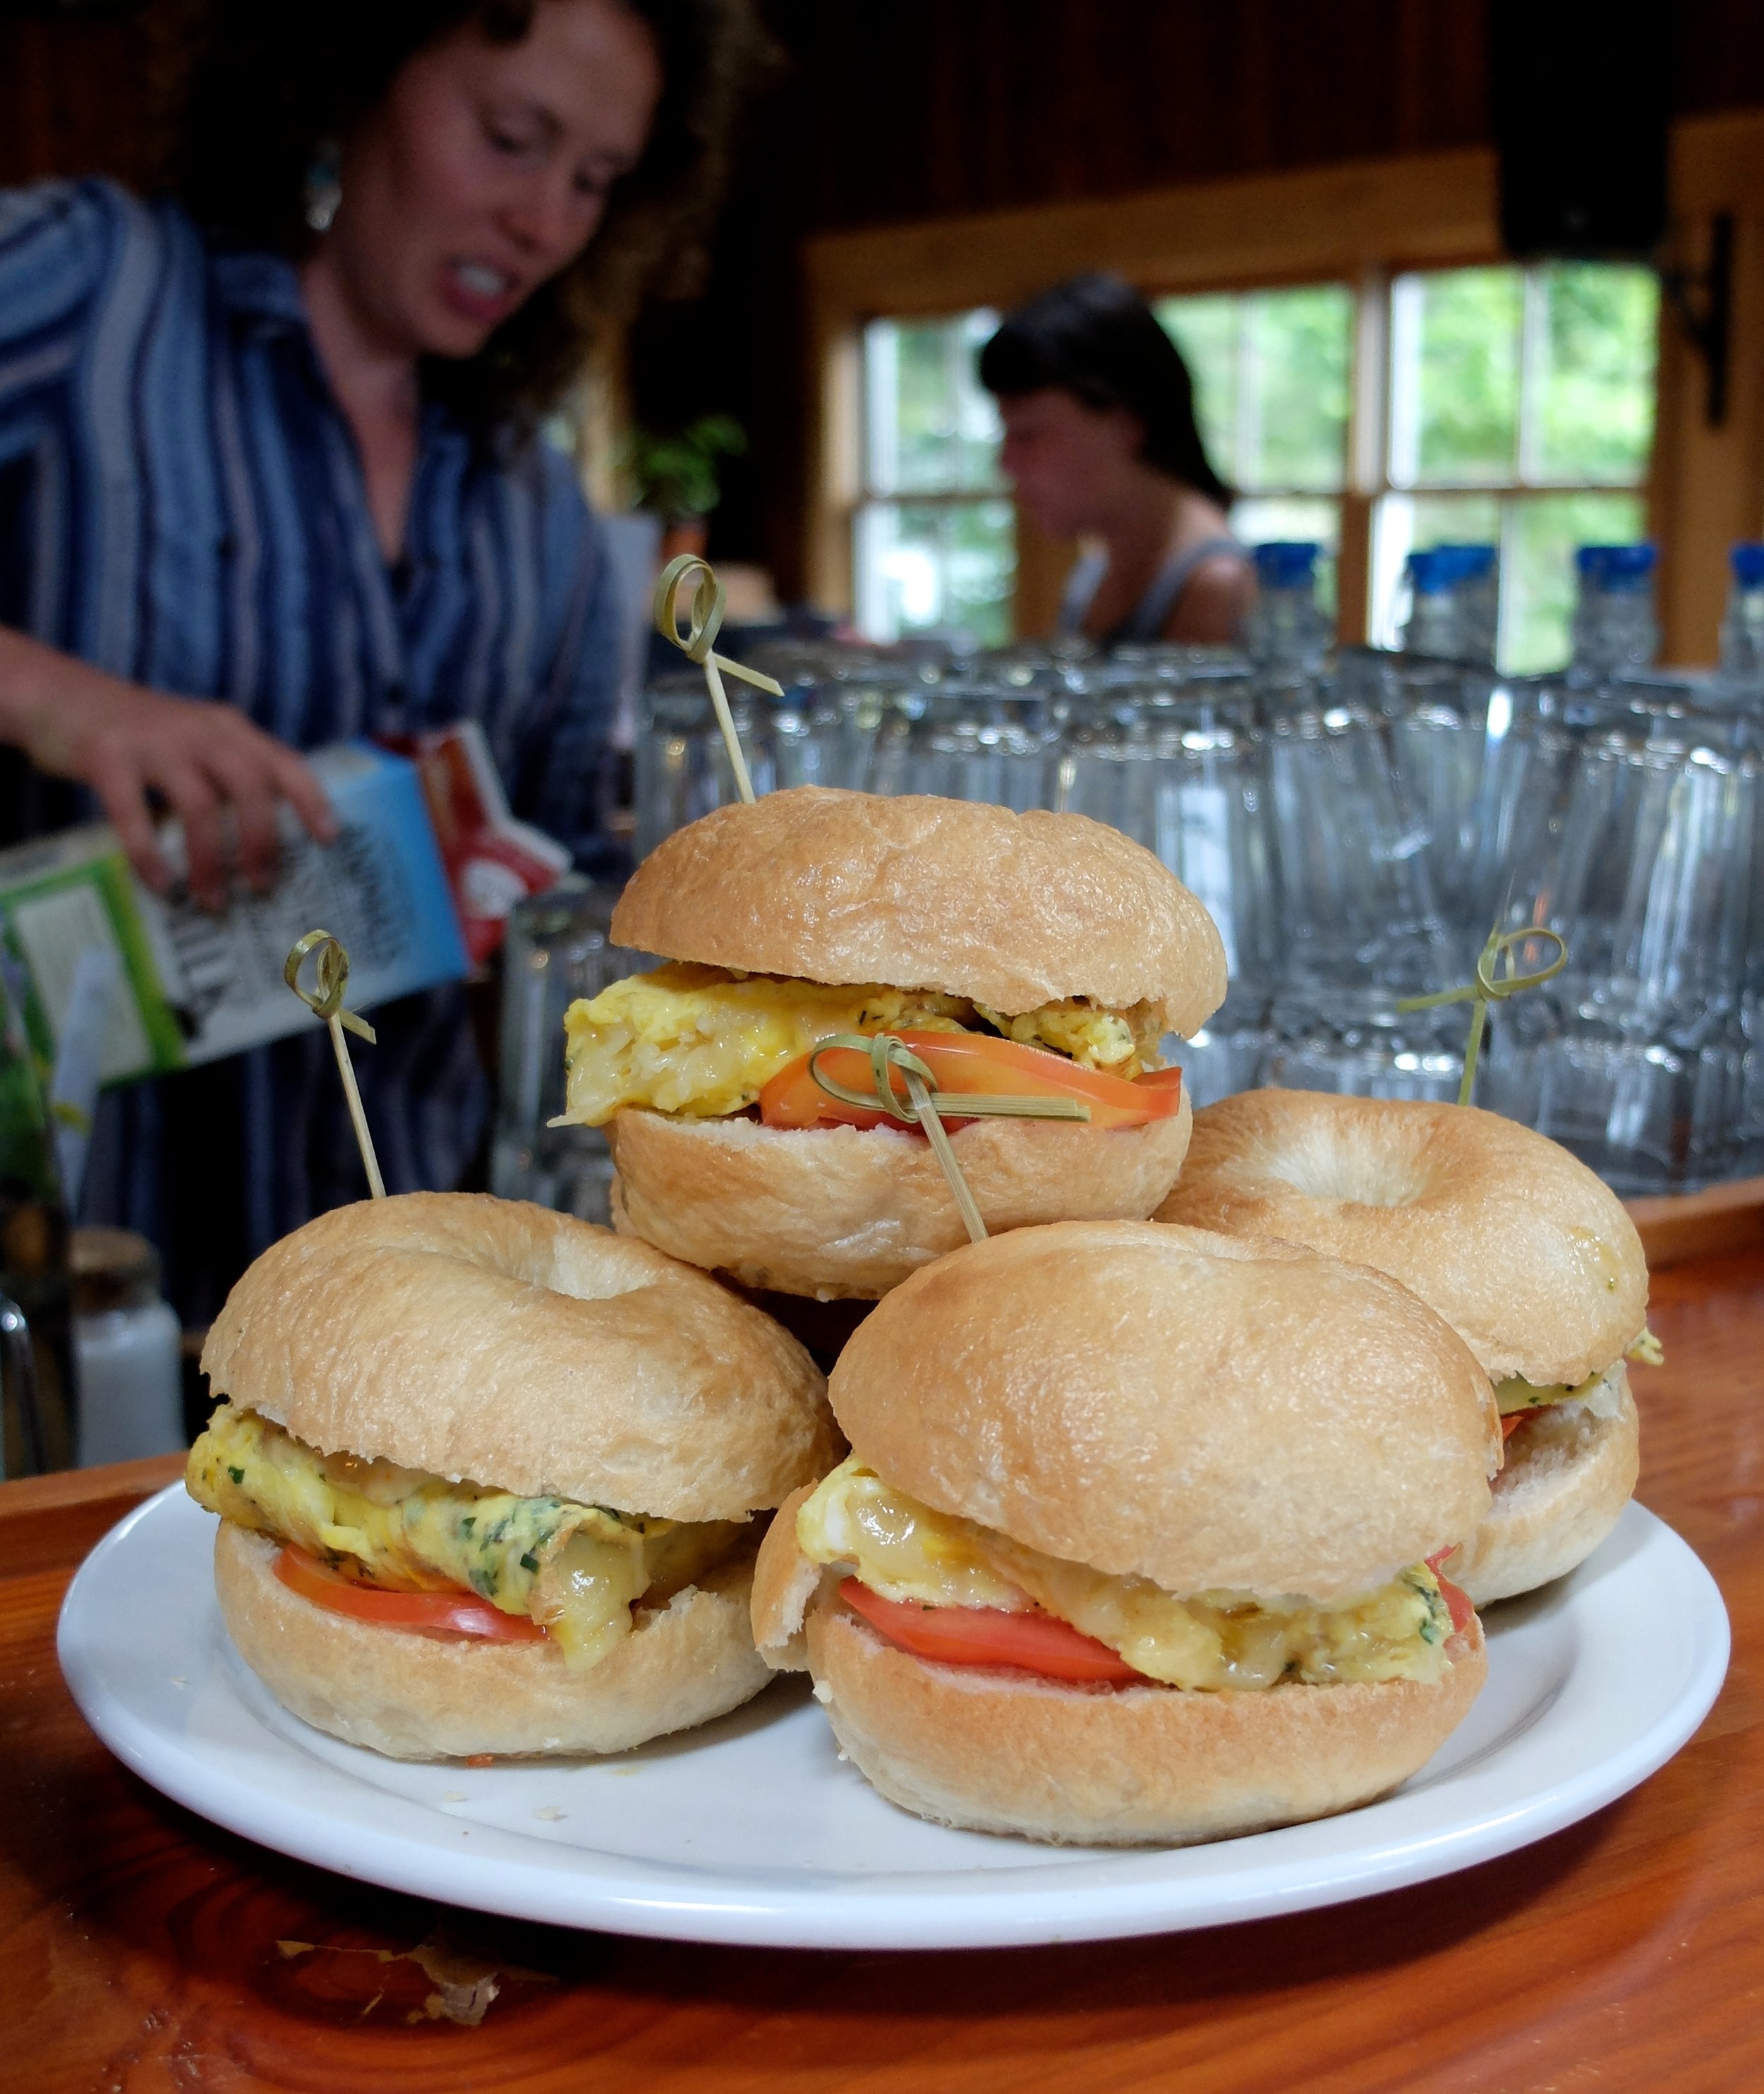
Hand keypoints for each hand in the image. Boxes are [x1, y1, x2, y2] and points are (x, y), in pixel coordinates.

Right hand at [0, 632, 335, 908]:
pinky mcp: (107, 756)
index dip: (311, 800)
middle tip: (263, 888)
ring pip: (200, 806)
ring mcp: (153, 741)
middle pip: (250, 787)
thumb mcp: (195, 742)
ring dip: (211, 861)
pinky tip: (162, 886)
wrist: (61, 696)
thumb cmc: (141, 735)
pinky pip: (134, 814)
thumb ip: (227, 779)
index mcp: (229, 729)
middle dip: (262, 843)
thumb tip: (264, 853)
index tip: (328, 840)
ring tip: (213, 902)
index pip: (283, 761)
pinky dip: (150, 855)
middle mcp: (200, 730)